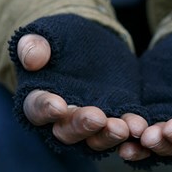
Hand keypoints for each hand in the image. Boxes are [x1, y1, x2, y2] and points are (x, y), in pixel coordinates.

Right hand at [16, 32, 147, 150]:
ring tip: (123, 128)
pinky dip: (131, 128)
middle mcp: (63, 118)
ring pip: (96, 137)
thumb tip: (31, 60)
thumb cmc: (60, 37)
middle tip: (97, 118)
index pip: (37, 108)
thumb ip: (34, 45)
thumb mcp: (47, 34)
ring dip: (109, 135)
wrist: (92, 39)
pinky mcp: (116, 116)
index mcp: (39, 99)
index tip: (57, 105)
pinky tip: (140, 126)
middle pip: (68, 131)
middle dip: (82, 126)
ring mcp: (91, 122)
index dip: (46, 108)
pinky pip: (123, 127)